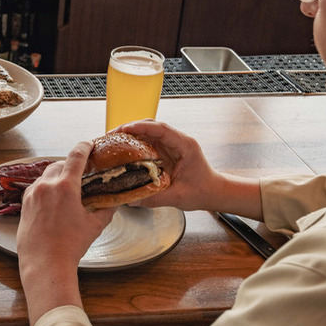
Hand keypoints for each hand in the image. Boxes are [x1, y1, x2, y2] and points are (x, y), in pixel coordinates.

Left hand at [17, 142, 115, 325]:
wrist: (45, 263)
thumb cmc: (70, 246)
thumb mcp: (95, 226)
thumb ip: (106, 209)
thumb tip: (113, 202)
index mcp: (65, 186)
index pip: (76, 156)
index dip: (84, 146)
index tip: (88, 143)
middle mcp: (46, 185)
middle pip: (59, 164)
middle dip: (70, 165)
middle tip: (81, 172)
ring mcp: (32, 194)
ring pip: (46, 176)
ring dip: (57, 177)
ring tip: (68, 188)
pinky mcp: (24, 204)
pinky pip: (36, 188)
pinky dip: (46, 188)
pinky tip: (53, 201)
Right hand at [116, 119, 261, 219]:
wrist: (214, 192)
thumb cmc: (203, 191)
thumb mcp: (178, 197)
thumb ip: (154, 198)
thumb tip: (130, 200)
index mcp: (185, 146)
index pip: (161, 129)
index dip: (141, 127)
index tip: (124, 129)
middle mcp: (178, 141)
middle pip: (152, 126)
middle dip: (131, 127)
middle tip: (112, 135)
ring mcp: (171, 144)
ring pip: (148, 131)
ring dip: (130, 134)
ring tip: (113, 140)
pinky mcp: (166, 150)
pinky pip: (148, 141)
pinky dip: (135, 142)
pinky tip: (123, 149)